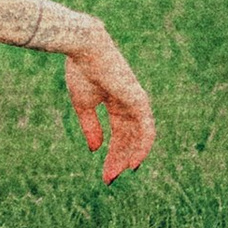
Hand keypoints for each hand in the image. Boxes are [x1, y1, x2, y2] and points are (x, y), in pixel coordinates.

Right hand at [63, 29, 154, 182]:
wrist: (85, 48)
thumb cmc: (81, 71)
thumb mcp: (83, 104)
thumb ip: (91, 126)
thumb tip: (96, 149)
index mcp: (115, 101)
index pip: (118, 134)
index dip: (111, 154)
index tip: (105, 174)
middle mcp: (129, 104)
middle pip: (128, 139)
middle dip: (118, 159)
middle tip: (109, 179)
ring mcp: (136, 103)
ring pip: (137, 138)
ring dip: (128, 156)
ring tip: (117, 174)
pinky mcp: (140, 102)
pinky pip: (146, 131)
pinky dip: (142, 148)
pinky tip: (134, 163)